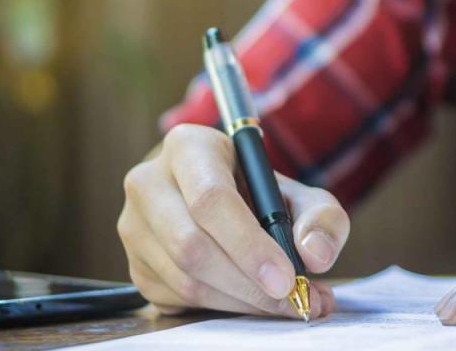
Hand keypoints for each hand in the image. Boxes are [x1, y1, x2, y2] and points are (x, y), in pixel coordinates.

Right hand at [118, 124, 348, 318]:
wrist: (225, 203)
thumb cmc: (264, 195)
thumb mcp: (302, 194)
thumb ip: (321, 218)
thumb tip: (315, 255)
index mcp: (187, 147)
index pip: (210, 200)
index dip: (249, 244)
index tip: (287, 278)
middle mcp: (148, 183)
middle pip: (190, 245)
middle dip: (248, 282)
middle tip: (294, 299)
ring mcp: (134, 227)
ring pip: (184, 279)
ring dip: (241, 301)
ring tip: (286, 302)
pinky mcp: (136, 265)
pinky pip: (178, 298)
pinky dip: (224, 308)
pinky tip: (254, 300)